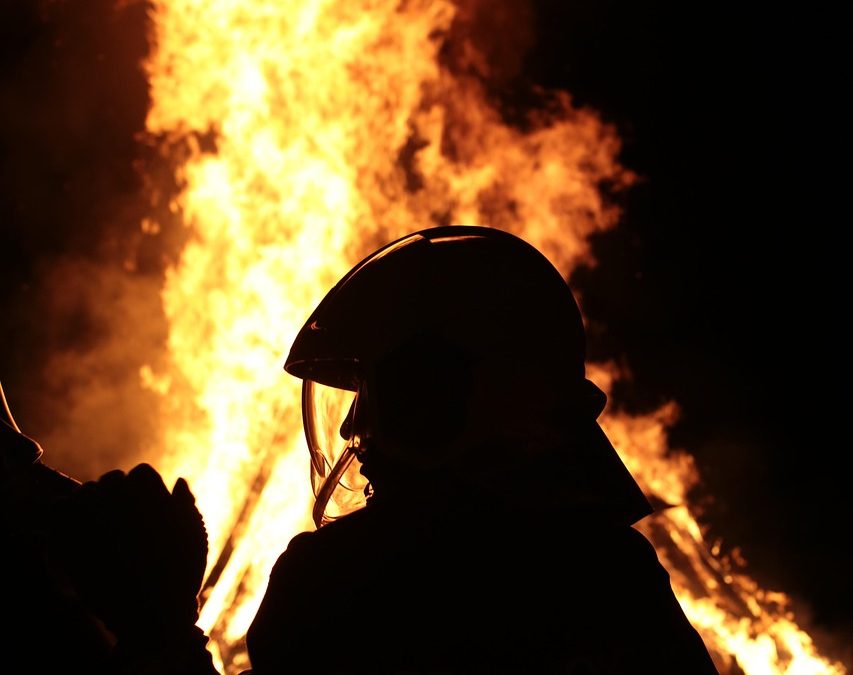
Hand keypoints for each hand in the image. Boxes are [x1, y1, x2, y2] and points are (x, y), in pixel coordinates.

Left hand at [49, 463, 208, 642]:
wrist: (151, 613)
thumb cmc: (180, 575)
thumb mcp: (195, 536)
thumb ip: (186, 504)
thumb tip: (179, 482)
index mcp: (153, 492)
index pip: (142, 474)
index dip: (144, 490)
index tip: (144, 509)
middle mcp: (122, 495)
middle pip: (113, 480)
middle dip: (117, 495)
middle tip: (121, 522)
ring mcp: (93, 513)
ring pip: (86, 491)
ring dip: (92, 503)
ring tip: (98, 527)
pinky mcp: (70, 533)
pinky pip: (59, 508)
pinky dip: (65, 514)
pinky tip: (75, 529)